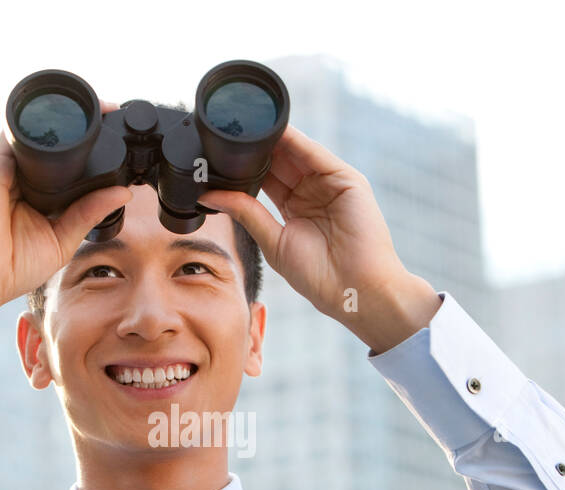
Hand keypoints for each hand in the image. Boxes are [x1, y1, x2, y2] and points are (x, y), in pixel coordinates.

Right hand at [0, 99, 132, 320]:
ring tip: (98, 109)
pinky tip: (63, 117)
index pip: (61, 159)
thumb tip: (122, 192)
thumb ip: (89, 212)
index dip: (86, 144)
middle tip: (111, 113)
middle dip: (79, 122)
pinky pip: (14, 132)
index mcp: (35, 189)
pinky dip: (37, 122)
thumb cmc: (14, 265)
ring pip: (33, 128)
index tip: (115, 131)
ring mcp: (3, 166)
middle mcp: (18, 173)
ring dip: (62, 116)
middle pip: (48, 138)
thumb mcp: (63, 238)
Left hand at [198, 125, 441, 352]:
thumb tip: (210, 196)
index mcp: (295, 208)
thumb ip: (246, 213)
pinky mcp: (346, 179)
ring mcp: (330, 184)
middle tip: (226, 132)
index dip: (244, 165)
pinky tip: (275, 130)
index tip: (217, 152)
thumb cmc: (319, 276)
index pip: (267, 177)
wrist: (354, 290)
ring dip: (272, 138)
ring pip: (296, 153)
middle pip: (280, 161)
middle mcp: (313, 192)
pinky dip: (296, 141)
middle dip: (257, 147)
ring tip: (245, 124)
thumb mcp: (273, 241)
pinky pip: (316, 154)